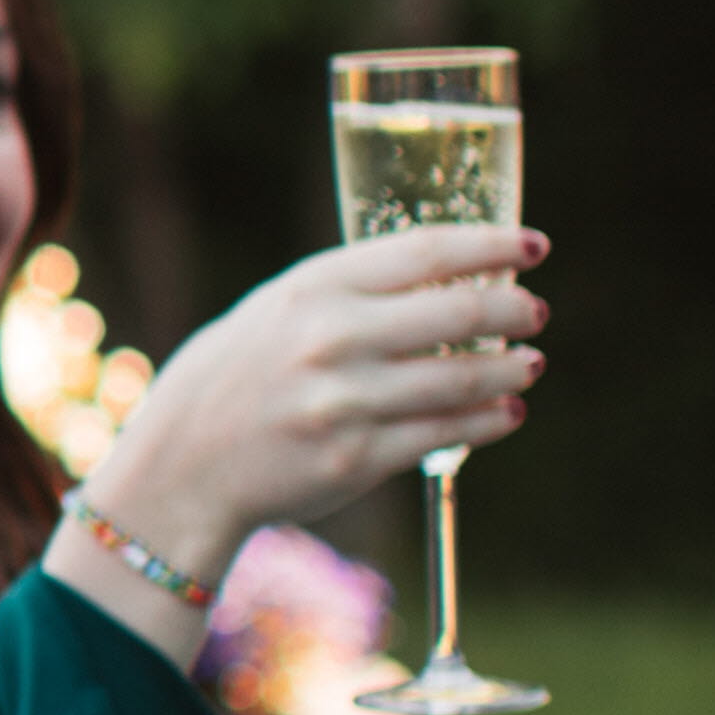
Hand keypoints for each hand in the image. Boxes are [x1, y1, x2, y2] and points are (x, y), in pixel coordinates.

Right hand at [71, 222, 543, 590]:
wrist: (180, 470)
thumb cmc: (230, 381)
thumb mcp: (273, 314)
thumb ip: (346, 295)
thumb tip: (444, 281)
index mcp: (311, 290)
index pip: (425, 251)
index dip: (491, 245)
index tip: (532, 246)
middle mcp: (331, 340)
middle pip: (459, 310)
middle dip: (514, 309)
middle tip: (534, 311)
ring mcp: (346, 402)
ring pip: (465, 376)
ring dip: (513, 368)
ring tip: (529, 363)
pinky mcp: (358, 458)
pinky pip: (448, 433)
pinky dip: (490, 420)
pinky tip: (507, 411)